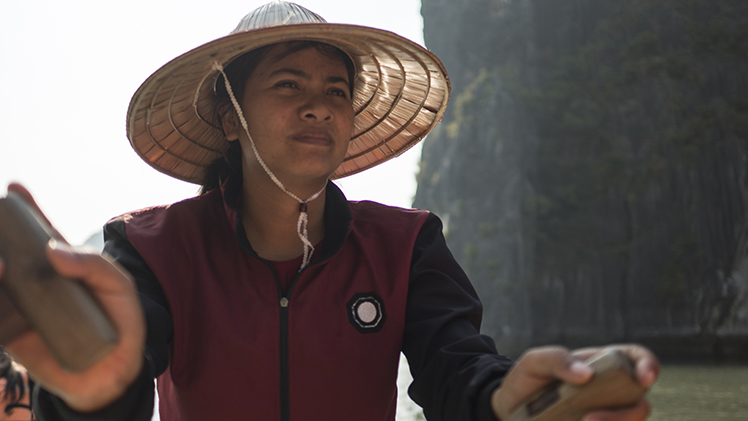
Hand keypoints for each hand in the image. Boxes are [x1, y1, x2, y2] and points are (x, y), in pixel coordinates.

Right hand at [1, 184, 145, 411]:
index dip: (25, 211)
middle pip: (8, 254)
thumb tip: (53, 250)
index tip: (15, 189)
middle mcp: (36, 283)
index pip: (38, 234)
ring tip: (0, 263)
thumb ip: (93, 264)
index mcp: (60, 267)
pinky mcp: (12, 335)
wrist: (118, 369)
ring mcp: (21, 307)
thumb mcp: (118, 285)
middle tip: (0, 223)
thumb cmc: (121, 320)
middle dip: (0, 237)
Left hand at [491, 344, 658, 420]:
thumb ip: (556, 359)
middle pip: (640, 403)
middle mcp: (610, 391)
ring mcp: (604, 415)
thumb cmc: (527, 380)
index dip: (649, 365)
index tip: (643, 378)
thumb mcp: (534, 363)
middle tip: (590, 418)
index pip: (638, 359)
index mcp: (602, 365)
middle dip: (626, 414)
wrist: (510, 409)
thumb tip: (585, 373)